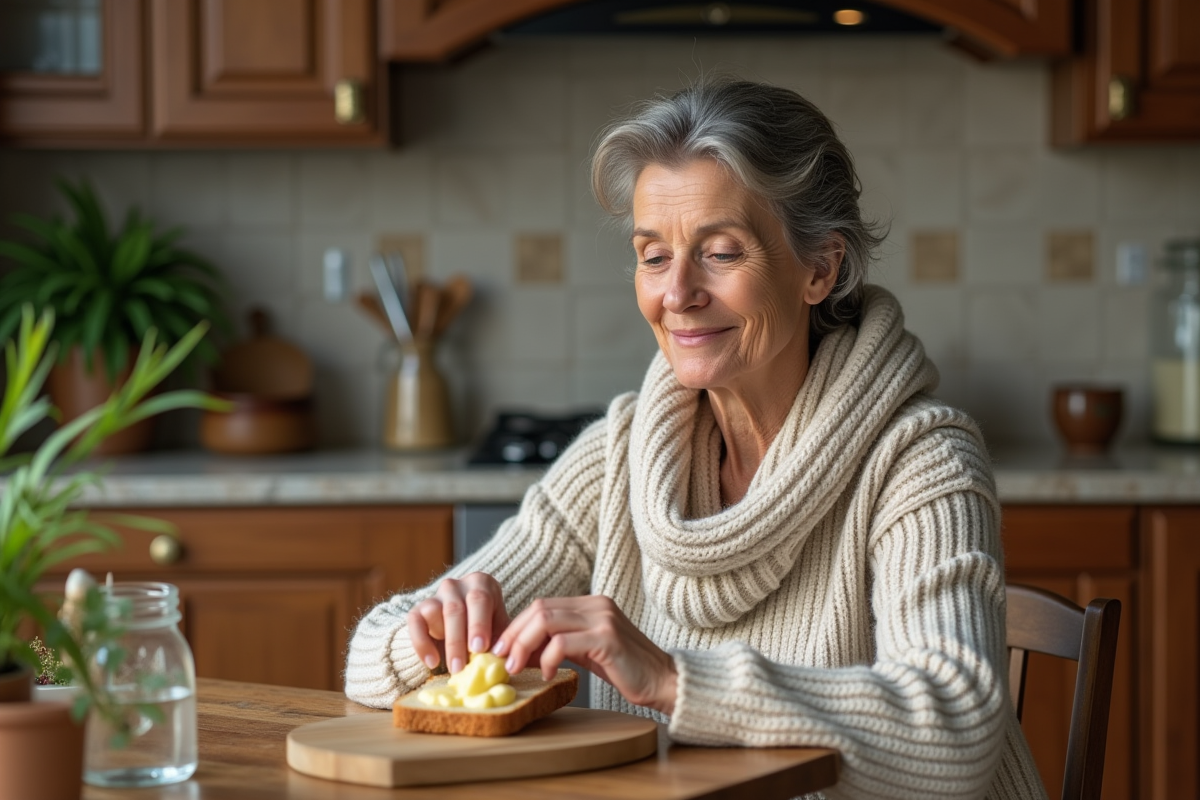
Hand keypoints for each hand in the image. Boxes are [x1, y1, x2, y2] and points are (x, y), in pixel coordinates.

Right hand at [407, 572, 508, 674]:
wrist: (462, 629)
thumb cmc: (485, 628)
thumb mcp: (497, 630)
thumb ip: (501, 642)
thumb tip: (505, 662)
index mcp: (481, 583)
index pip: (480, 599)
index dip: (479, 624)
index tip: (479, 648)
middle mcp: (457, 585)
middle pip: (456, 609)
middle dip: (459, 640)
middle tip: (462, 666)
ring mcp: (436, 596)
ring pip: (434, 612)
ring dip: (443, 642)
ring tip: (453, 668)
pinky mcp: (418, 610)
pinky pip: (415, 623)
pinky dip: (421, 644)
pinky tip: (432, 662)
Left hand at [492, 595, 677, 714]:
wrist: (663, 681)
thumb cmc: (625, 670)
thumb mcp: (587, 650)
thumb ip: (560, 643)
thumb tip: (519, 651)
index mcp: (591, 604)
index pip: (542, 606)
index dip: (516, 627)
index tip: (501, 649)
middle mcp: (597, 604)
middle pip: (540, 609)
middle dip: (514, 635)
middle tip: (501, 659)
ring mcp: (603, 619)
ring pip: (547, 621)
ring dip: (523, 645)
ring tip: (515, 667)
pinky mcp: (607, 638)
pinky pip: (562, 643)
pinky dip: (546, 658)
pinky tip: (547, 674)